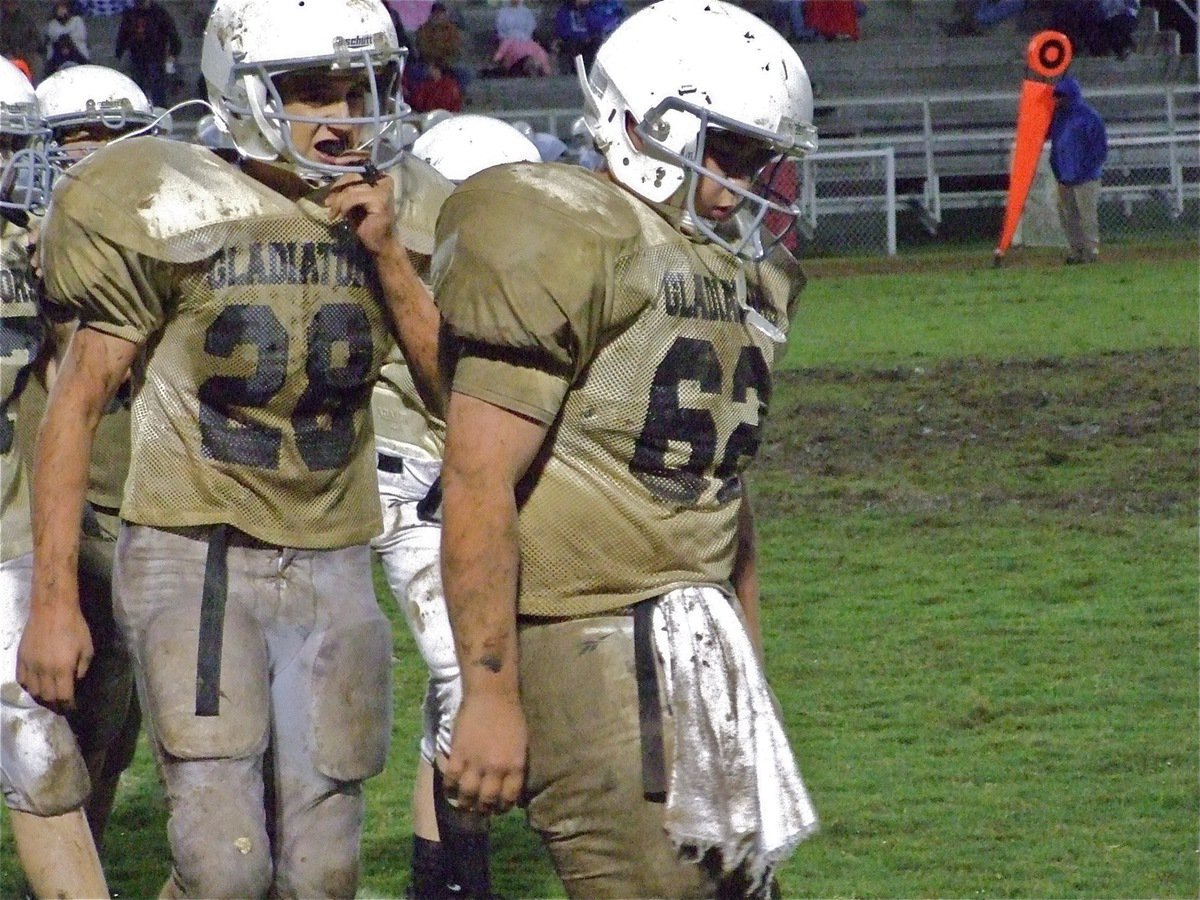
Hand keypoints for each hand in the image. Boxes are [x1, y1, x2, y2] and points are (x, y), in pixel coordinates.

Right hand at [16, 597, 92, 710]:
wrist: (52, 609)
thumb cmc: (75, 626)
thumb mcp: (87, 648)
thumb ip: (82, 668)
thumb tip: (75, 681)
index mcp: (63, 669)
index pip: (64, 696)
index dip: (68, 706)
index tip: (73, 708)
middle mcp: (44, 671)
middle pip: (47, 697)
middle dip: (56, 705)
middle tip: (62, 706)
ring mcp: (30, 665)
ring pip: (33, 691)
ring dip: (42, 698)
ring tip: (49, 698)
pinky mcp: (21, 658)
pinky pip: (21, 680)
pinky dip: (28, 687)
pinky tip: (35, 686)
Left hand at [324, 170, 396, 255]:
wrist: (379, 244)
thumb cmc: (366, 223)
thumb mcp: (353, 202)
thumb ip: (346, 190)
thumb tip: (330, 186)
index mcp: (380, 178)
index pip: (356, 170)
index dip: (341, 176)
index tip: (330, 189)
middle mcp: (384, 181)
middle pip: (353, 176)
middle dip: (337, 189)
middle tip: (328, 203)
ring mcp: (383, 190)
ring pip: (351, 188)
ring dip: (338, 201)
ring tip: (333, 213)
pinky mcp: (380, 200)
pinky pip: (353, 198)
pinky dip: (344, 206)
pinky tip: (340, 216)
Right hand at [441, 690, 526, 815]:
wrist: (492, 692)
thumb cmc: (510, 714)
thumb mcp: (521, 744)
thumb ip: (513, 765)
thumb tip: (507, 783)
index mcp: (516, 765)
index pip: (509, 798)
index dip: (503, 807)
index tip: (498, 807)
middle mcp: (496, 768)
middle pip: (487, 801)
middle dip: (483, 809)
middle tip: (480, 809)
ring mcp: (476, 762)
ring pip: (467, 795)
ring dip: (465, 803)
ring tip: (464, 804)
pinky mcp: (459, 753)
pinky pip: (451, 779)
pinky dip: (449, 788)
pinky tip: (450, 788)